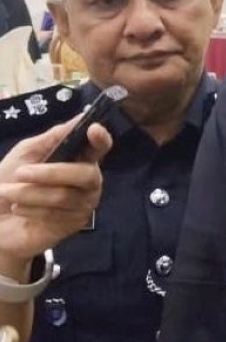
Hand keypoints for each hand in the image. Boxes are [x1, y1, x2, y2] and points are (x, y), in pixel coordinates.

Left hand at [0, 118, 112, 263]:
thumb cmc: (9, 181)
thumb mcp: (26, 153)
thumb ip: (54, 137)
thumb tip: (82, 116)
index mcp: (80, 159)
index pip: (100, 148)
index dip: (101, 139)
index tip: (93, 129)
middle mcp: (88, 181)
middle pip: (86, 174)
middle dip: (51, 173)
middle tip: (20, 173)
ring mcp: (84, 204)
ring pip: (63, 195)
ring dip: (29, 193)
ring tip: (8, 193)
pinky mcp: (73, 225)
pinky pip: (55, 214)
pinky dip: (30, 210)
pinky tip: (18, 209)